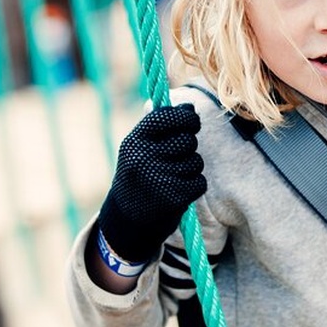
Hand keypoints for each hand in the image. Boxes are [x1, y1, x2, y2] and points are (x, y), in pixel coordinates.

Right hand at [97, 104, 205, 262]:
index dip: (186, 117)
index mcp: (134, 141)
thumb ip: (163, 125)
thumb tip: (190, 107)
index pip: (168, 117)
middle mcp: (143, 158)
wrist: (126, 219)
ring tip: (173, 176)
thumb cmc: (140, 174)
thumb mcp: (141, 146)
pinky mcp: (172, 198)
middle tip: (176, 157)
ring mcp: (157, 179)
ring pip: (196, 162)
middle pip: (188, 140)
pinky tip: (179, 191)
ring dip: (191, 168)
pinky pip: (200, 182)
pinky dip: (195, 186)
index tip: (192, 122)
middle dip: (189, 147)